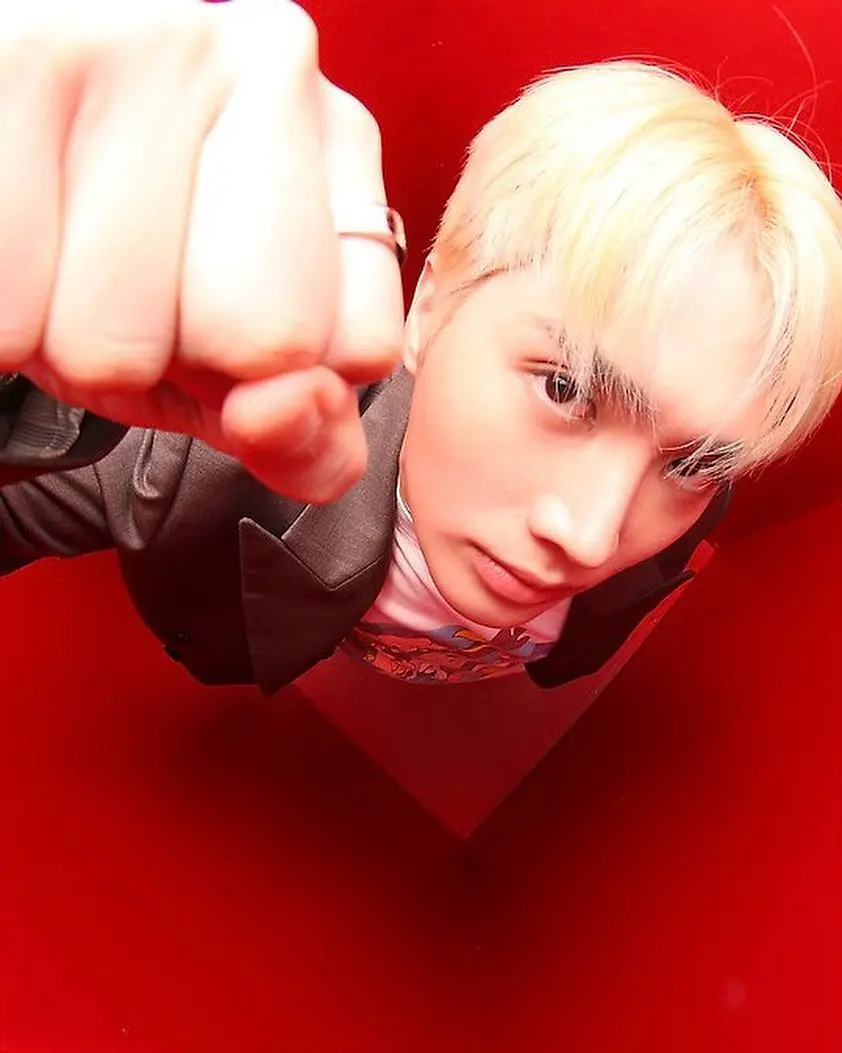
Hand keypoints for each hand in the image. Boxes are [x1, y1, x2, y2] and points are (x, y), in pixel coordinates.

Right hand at [0, 0, 403, 501]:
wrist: (11, 156)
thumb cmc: (131, 260)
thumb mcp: (237, 365)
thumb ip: (304, 435)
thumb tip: (283, 415)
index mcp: (340, 139)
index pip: (357, 349)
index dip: (276, 383)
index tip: (228, 320)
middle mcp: (266, 65)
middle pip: (256, 345)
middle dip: (179, 361)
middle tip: (138, 290)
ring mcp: (144, 45)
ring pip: (115, 347)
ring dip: (75, 345)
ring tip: (68, 261)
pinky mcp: (20, 59)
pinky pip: (16, 323)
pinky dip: (7, 327)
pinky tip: (18, 245)